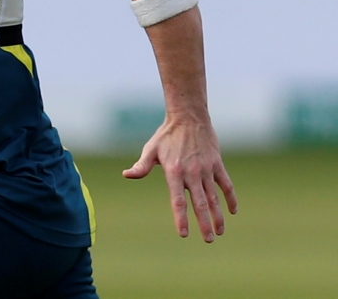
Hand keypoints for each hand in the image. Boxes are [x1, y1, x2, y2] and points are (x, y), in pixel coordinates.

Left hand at [123, 117, 237, 242]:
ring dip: (218, 215)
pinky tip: (232, 211)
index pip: (178, 200)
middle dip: (204, 223)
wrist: (188, 117)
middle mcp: (192, 173)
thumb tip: (126, 175)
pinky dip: (231, 198)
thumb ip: (141, 166)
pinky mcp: (217, 164)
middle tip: (208, 240)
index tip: (183, 233)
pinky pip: (227, 184)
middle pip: (199, 203)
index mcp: (174, 171)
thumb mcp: (151, 150)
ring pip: (214, 197)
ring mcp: (206, 169)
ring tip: (219, 231)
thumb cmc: (166, 136)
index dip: (181, 218)